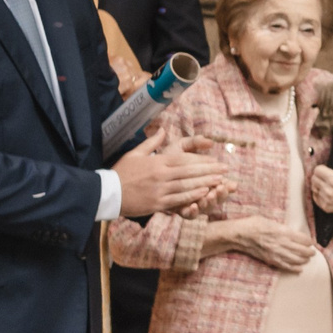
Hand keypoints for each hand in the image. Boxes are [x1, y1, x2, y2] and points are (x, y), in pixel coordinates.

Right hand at [116, 125, 234, 218]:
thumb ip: (152, 142)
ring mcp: (159, 190)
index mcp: (157, 162)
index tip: (215, 161)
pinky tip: (204, 194)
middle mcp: (160, 175)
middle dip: (210, 171)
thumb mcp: (136, 153)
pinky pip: (178, 200)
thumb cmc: (121, 172)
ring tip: (220, 181)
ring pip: (187, 186)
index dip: (202, 161)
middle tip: (225, 170)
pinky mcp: (156, 204)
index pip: (185, 160)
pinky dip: (192, 196)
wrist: (107, 193)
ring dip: (205, 183)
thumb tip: (162, 129)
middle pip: (190, 172)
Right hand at [214, 212, 317, 271]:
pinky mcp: (270, 259)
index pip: (302, 239)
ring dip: (304, 260)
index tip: (311, 242)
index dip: (309, 242)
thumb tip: (290, 232)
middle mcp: (281, 243)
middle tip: (313, 252)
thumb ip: (282, 228)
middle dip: (309, 252)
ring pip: (295, 259)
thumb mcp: (270, 221)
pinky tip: (300, 269)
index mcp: (283, 232)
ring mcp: (276, 253)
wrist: (240, 234)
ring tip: (308, 259)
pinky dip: (293, 268)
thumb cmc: (253, 224)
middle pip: (301, 250)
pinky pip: (284, 266)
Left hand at [309, 149, 332, 215]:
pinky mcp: (324, 206)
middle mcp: (329, 190)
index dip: (322, 169)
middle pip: (313, 178)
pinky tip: (326, 193)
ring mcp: (326, 199)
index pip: (318, 170)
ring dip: (318, 185)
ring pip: (313, 187)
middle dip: (319, 176)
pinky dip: (319, 194)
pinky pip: (314, 196)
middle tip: (327, 177)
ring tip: (327, 185)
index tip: (327, 171)